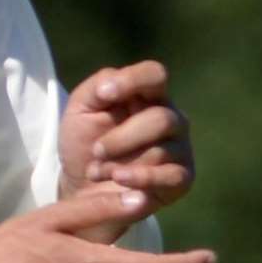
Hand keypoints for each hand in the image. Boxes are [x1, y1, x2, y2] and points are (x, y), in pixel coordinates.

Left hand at [59, 60, 193, 207]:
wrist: (81, 187)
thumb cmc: (83, 141)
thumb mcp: (80, 109)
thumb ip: (96, 87)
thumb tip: (111, 85)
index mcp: (148, 94)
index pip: (155, 74)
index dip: (133, 81)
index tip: (104, 95)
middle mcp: (171, 117)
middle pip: (161, 118)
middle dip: (121, 137)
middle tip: (96, 151)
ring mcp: (180, 148)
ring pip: (161, 150)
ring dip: (120, 163)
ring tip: (96, 172)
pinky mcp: (181, 178)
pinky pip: (172, 176)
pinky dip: (142, 178)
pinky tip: (119, 180)